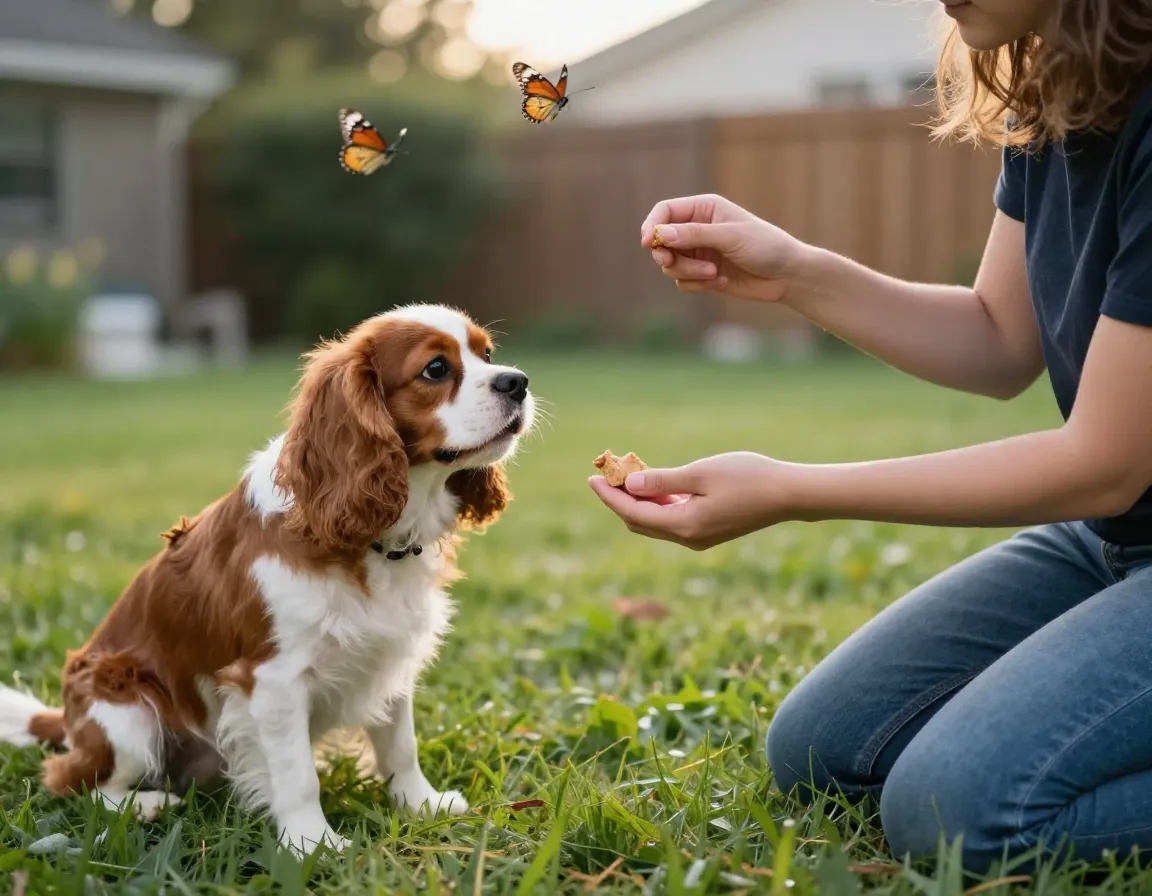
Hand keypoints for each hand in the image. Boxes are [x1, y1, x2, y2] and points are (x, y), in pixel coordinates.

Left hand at [588, 452, 792, 549]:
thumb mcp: (700, 473)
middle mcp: (688, 538)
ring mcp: (699, 537)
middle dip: (619, 500)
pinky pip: (672, 520)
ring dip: (638, 501)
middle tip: (605, 474)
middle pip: (639, 523)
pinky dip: (658, 503)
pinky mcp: (709, 530)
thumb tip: (629, 485)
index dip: (609, 497)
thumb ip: (662, 480)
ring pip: (655, 522)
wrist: (789, 494)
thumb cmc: (748, 477)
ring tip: (625, 475)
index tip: (591, 478)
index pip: (632, 514)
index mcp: (683, 525)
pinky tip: (653, 484)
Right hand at [640, 194, 811, 302]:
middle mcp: (697, 228)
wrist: (787, 275)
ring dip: (688, 273)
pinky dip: (698, 285)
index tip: (650, 243)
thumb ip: (694, 235)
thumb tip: (660, 234)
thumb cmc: (765, 247)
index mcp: (703, 209)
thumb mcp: (730, 237)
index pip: (664, 211)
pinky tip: (722, 282)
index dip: (652, 226)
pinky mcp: (702, 274)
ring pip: (670, 265)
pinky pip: (683, 282)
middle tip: (674, 263)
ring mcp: (698, 252)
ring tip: (713, 274)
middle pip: (661, 241)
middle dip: (668, 256)